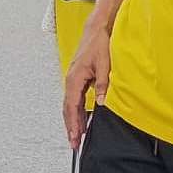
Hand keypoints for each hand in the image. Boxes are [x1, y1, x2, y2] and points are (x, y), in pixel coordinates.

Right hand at [63, 25, 110, 149]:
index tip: (75, 137)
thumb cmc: (99, 43)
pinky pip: (74, 98)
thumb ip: (103, 84)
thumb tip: (101, 102)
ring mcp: (73, 78)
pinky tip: (81, 119)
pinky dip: (76, 111)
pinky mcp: (78, 78)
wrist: (97, 29)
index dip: (73, 124)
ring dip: (73, 120)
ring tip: (77, 136)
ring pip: (70, 104)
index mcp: (75, 78)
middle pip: (68, 108)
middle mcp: (71, 79)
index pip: (72, 106)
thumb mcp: (105, 65)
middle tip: (74, 144)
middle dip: (71, 127)